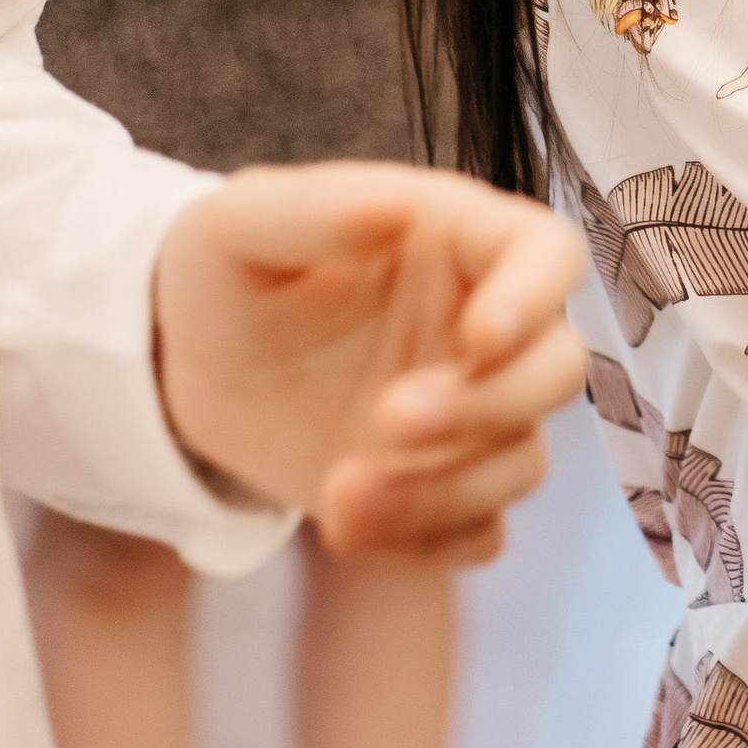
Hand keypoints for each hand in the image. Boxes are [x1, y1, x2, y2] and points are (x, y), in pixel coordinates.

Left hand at [152, 165, 585, 560]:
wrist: (191, 366)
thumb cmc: (227, 271)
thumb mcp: (240, 221)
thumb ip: (317, 208)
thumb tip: (395, 206)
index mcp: (456, 242)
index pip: (546, 254)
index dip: (535, 296)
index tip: (479, 338)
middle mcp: (481, 328)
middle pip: (556, 370)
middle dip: (487, 407)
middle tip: (386, 419)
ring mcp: (469, 415)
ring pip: (522, 463)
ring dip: (445, 491)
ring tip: (340, 493)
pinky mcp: (439, 487)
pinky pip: (478, 533)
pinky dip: (427, 542)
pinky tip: (348, 527)